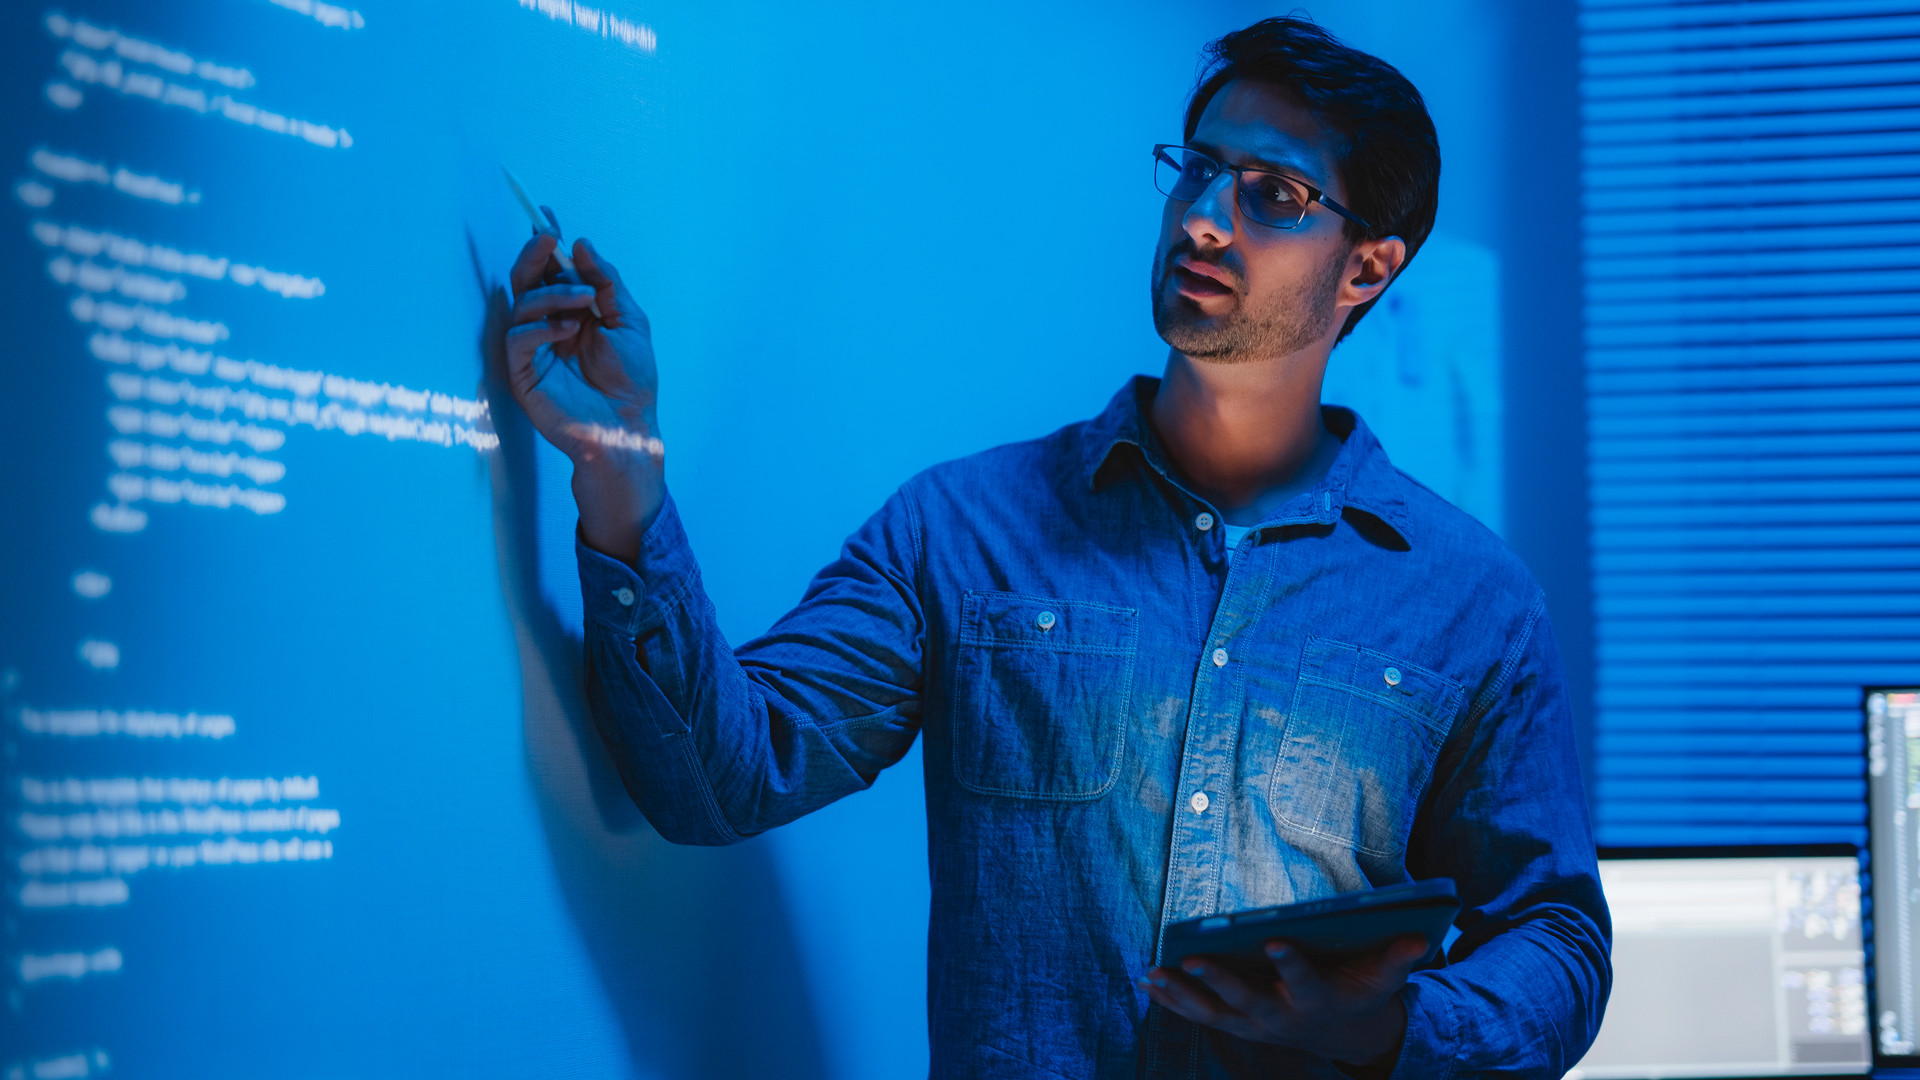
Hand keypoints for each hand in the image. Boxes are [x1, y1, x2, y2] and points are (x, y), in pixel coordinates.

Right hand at [505, 233, 663, 561]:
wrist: (627, 427)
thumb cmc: (632, 381)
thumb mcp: (628, 321)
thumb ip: (607, 282)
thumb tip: (580, 244)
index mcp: (573, 311)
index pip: (551, 270)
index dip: (547, 243)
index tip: (547, 215)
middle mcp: (549, 325)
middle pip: (527, 280)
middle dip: (535, 255)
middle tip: (548, 238)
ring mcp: (534, 349)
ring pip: (522, 304)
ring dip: (552, 293)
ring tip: (584, 299)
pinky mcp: (523, 372)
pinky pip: (518, 337)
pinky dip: (542, 326)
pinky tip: (568, 329)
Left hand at [1137, 934, 1428, 1068]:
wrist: (1339, 1033)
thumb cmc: (1358, 993)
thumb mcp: (1382, 979)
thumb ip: (1397, 958)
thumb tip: (1422, 938)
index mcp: (1313, 998)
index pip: (1302, 979)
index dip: (1289, 962)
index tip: (1273, 939)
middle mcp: (1279, 1016)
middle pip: (1246, 1000)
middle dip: (1218, 981)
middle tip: (1192, 959)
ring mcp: (1253, 1024)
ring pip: (1213, 1013)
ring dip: (1182, 994)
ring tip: (1153, 972)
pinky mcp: (1235, 1024)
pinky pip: (1199, 1014)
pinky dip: (1173, 1000)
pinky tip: (1149, 981)